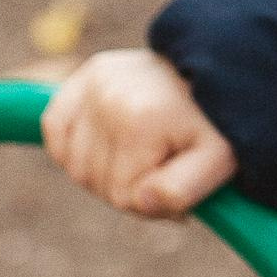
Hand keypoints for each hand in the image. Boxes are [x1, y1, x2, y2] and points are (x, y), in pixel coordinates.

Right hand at [41, 48, 237, 218]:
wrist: (221, 75)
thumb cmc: (217, 127)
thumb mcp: (217, 162)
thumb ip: (183, 190)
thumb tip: (141, 200)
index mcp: (141, 120)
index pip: (124, 196)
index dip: (152, 200)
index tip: (179, 181)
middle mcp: (109, 96)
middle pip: (97, 182)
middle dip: (129, 186)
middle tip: (163, 164)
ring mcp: (94, 83)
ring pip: (77, 165)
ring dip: (105, 170)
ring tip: (143, 150)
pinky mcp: (85, 75)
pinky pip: (55, 130)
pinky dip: (73, 147)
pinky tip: (107, 142)